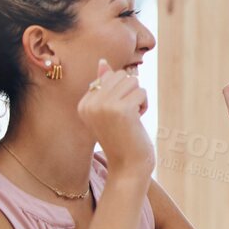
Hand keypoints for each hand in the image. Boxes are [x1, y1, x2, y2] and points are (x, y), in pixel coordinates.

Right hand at [78, 58, 153, 179]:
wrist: (129, 167)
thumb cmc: (123, 139)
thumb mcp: (110, 111)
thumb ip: (105, 87)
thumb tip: (103, 62)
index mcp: (83, 103)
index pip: (108, 76)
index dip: (121, 93)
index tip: (117, 115)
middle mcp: (90, 103)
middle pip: (121, 76)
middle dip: (131, 93)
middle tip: (127, 116)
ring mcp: (104, 106)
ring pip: (132, 82)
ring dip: (139, 99)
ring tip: (131, 118)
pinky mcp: (121, 110)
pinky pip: (142, 92)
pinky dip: (145, 105)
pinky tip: (137, 121)